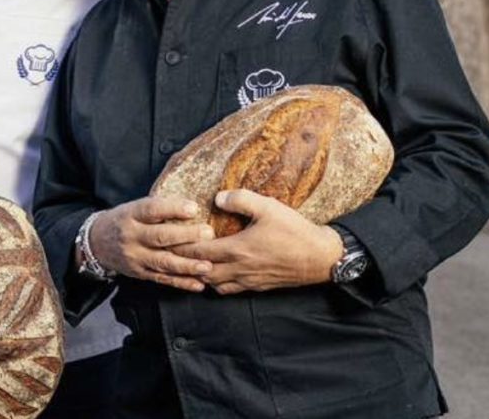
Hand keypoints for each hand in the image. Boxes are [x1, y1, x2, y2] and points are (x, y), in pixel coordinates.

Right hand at [89, 197, 214, 292]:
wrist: (97, 242)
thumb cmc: (124, 221)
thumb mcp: (133, 208)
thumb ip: (158, 209)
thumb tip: (194, 206)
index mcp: (131, 215)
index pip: (152, 210)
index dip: (173, 209)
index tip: (194, 208)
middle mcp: (132, 236)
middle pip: (159, 237)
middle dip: (186, 236)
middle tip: (209, 234)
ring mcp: (135, 257)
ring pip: (163, 262)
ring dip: (187, 265)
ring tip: (208, 265)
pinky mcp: (140, 273)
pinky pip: (162, 279)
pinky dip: (181, 283)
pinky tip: (198, 284)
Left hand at [172, 190, 343, 294]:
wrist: (320, 258)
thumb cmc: (294, 231)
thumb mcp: (268, 207)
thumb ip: (241, 200)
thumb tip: (217, 198)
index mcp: (237, 249)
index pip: (199, 252)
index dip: (180, 247)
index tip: (167, 240)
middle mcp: (239, 269)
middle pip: (201, 272)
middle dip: (186, 264)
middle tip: (173, 254)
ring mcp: (248, 281)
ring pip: (214, 284)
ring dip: (201, 275)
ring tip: (192, 264)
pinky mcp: (258, 287)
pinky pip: (230, 290)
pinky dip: (217, 283)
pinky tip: (217, 273)